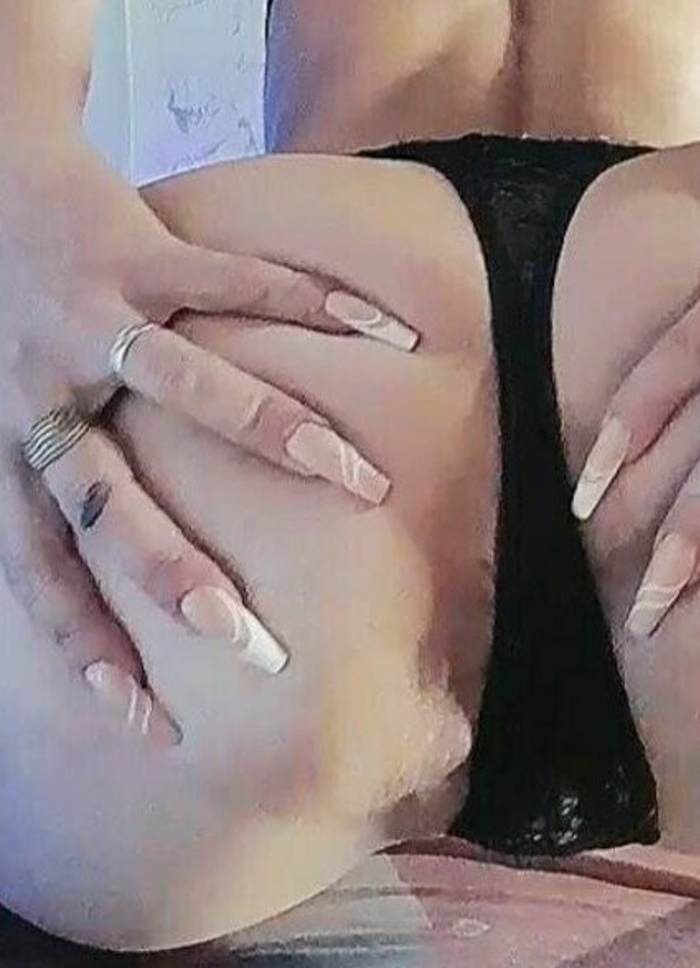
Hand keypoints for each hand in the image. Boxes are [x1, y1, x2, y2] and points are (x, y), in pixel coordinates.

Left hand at [0, 135, 419, 740]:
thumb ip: (35, 473)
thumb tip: (91, 571)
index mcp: (4, 440)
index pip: (36, 566)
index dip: (86, 641)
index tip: (144, 719)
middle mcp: (40, 393)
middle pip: (112, 501)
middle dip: (181, 576)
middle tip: (252, 644)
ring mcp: (94, 319)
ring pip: (195, 390)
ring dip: (283, 436)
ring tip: (363, 479)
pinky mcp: (141, 248)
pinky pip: (238, 282)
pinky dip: (318, 305)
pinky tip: (392, 327)